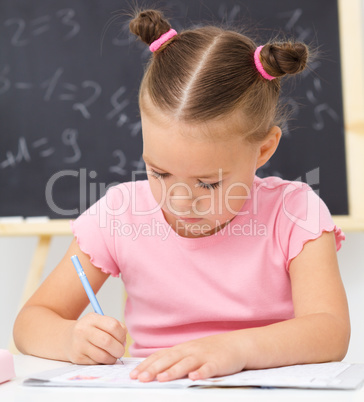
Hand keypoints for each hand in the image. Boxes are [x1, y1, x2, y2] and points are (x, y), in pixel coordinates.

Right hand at [64, 312, 126, 363]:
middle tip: (120, 351)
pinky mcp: (77, 357)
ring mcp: (79, 344)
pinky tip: (102, 358)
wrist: (65, 338)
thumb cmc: (89, 330)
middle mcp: (83, 330)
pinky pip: (96, 362)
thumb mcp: (99, 322)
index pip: (113, 326)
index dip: (122, 335)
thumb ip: (115, 327)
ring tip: (113, 355)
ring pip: (102, 355)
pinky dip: (103, 362)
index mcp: (92, 318)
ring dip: (112, 358)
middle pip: (108, 342)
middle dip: (119, 349)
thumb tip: (123, 342)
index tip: (123, 339)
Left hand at [130, 332, 245, 381]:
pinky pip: (208, 368)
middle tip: (140, 378)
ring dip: (173, 371)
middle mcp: (190, 351)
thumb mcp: (190, 352)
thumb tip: (153, 370)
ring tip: (161, 378)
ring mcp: (203, 356)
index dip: (146, 365)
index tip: (133, 374)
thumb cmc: (210, 351)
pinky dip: (201, 373)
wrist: (236, 345)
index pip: (160, 356)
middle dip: (154, 369)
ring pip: (186, 363)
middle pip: (169, 359)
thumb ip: (174, 360)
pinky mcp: (217, 363)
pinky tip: (194, 378)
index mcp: (181, 349)